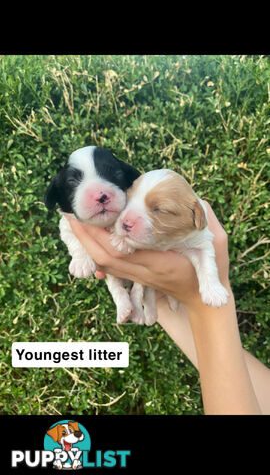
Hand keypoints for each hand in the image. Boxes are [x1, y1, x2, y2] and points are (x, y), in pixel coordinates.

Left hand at [63, 201, 229, 311]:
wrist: (201, 302)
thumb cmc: (206, 274)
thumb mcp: (212, 252)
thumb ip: (209, 227)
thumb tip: (203, 202)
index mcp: (158, 264)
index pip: (121, 252)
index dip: (99, 236)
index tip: (86, 217)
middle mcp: (144, 272)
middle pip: (104, 257)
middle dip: (84, 237)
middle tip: (70, 214)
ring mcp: (139, 277)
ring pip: (104, 263)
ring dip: (87, 244)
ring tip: (75, 222)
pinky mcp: (137, 278)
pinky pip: (110, 266)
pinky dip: (96, 251)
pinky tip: (90, 238)